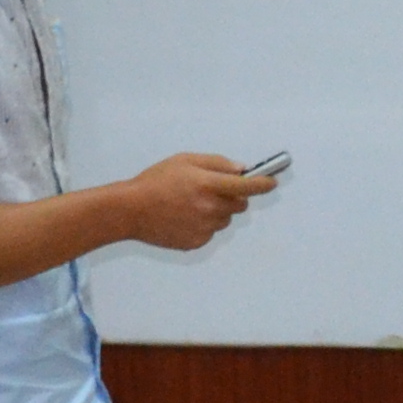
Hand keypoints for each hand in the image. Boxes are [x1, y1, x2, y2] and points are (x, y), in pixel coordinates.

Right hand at [116, 154, 274, 252]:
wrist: (130, 210)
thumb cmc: (154, 182)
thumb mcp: (185, 161)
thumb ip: (216, 163)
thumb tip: (240, 169)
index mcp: (208, 185)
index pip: (247, 186)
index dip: (264, 184)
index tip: (272, 182)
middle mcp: (210, 208)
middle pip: (240, 205)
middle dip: (234, 196)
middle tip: (213, 190)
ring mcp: (204, 227)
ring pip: (225, 219)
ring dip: (217, 212)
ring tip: (190, 204)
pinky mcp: (197, 242)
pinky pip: (210, 232)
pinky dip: (204, 224)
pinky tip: (183, 217)